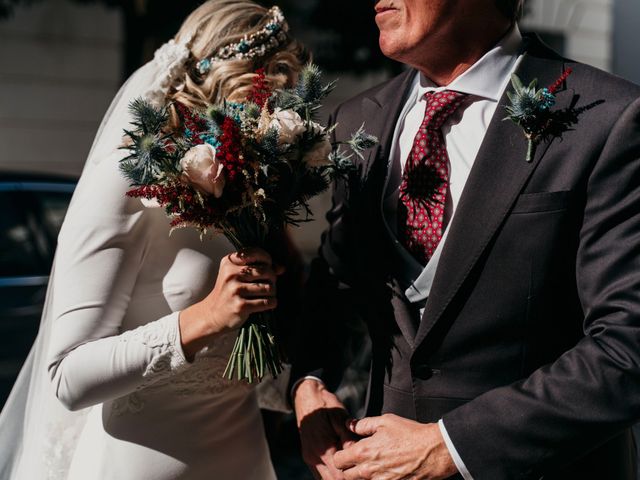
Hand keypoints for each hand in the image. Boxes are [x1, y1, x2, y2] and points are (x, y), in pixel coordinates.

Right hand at [179, 247, 283, 357]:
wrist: (213, 314)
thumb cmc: (230, 292)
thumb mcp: (237, 275)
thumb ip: (259, 267)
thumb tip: (281, 268)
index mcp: (230, 262)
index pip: (257, 253)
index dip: (268, 260)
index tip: (267, 268)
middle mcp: (231, 274)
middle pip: (267, 271)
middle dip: (272, 279)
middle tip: (267, 285)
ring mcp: (235, 290)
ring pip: (269, 287)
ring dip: (272, 293)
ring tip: (266, 295)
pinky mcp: (240, 306)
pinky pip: (267, 302)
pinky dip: (271, 303)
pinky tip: (266, 304)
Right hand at [294, 379, 357, 479]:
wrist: (307, 398)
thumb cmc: (326, 406)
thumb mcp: (340, 418)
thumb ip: (348, 437)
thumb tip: (357, 453)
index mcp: (323, 449)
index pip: (340, 476)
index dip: (353, 477)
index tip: (364, 472)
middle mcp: (314, 457)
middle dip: (347, 479)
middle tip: (361, 473)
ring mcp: (310, 458)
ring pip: (325, 479)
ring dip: (338, 478)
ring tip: (352, 470)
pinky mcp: (308, 456)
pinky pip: (320, 474)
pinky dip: (331, 474)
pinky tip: (342, 468)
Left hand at [333, 414, 457, 479]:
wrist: (434, 451)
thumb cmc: (410, 433)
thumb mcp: (385, 421)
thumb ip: (363, 424)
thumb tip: (349, 425)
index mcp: (364, 452)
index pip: (338, 460)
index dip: (341, 455)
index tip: (348, 451)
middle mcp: (369, 471)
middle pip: (346, 476)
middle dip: (349, 468)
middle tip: (359, 459)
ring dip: (363, 475)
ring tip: (374, 464)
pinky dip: (377, 479)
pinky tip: (386, 471)